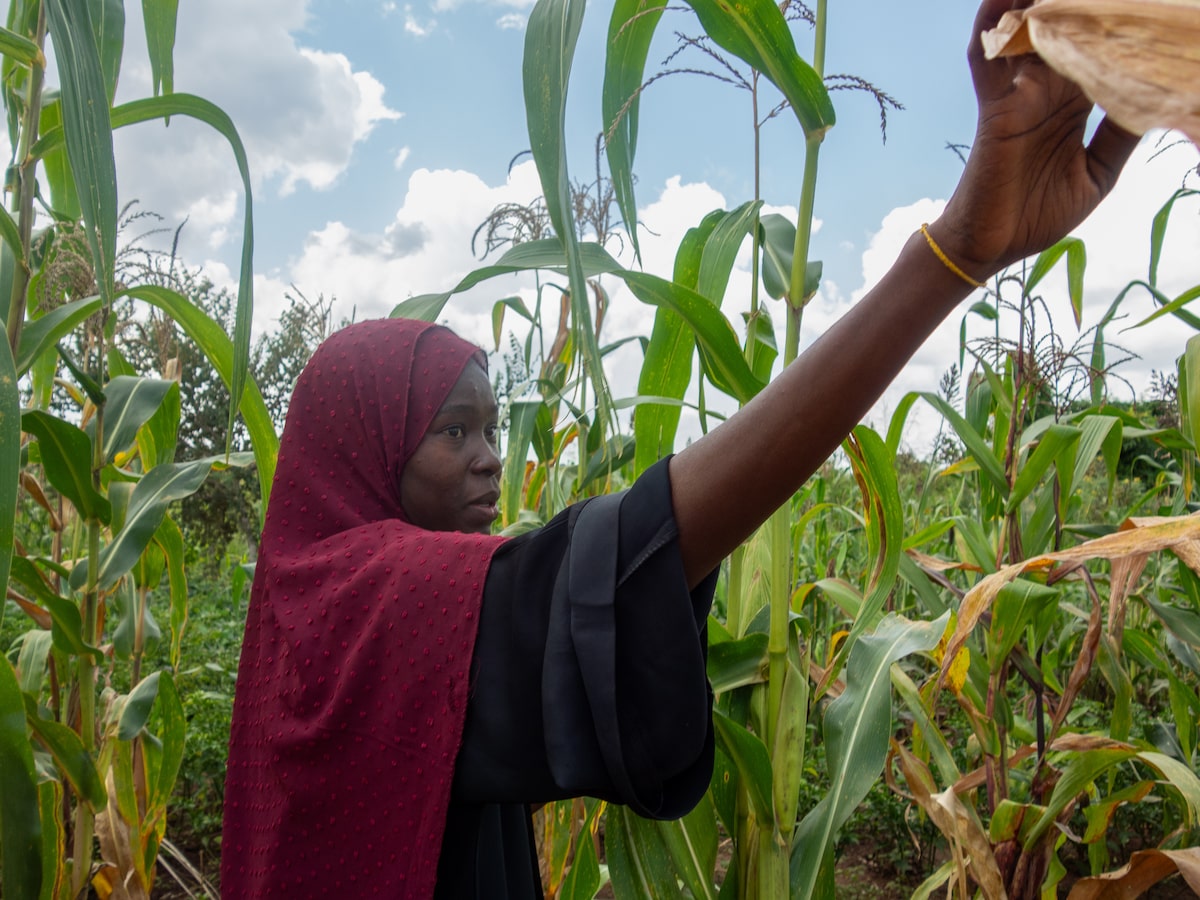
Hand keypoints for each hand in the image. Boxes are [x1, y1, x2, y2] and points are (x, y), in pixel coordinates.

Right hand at [930, 0, 1139, 278]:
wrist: (993, 247)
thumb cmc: (1037, 214)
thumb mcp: (1098, 175)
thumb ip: (1121, 135)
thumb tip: (1156, 102)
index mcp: (1074, 104)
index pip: (1100, 51)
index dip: (1119, 25)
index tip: (1145, 7)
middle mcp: (1047, 91)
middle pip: (1067, 31)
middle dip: (1085, 7)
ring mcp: (1020, 95)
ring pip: (1029, 33)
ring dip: (1037, 2)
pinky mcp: (995, 108)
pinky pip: (988, 60)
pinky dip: (990, 26)